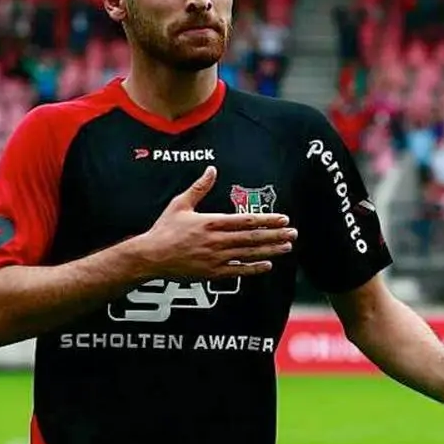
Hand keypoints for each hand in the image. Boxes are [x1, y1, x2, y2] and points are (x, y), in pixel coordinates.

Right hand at [136, 166, 295, 278]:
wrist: (150, 257)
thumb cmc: (164, 230)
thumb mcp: (180, 204)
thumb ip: (199, 188)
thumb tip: (212, 170)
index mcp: (211, 222)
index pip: (246, 221)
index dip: (267, 220)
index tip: (283, 218)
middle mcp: (216, 241)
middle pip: (252, 238)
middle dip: (275, 235)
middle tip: (293, 233)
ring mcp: (215, 258)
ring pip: (249, 254)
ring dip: (270, 250)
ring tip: (286, 247)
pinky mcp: (211, 273)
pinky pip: (237, 271)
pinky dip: (253, 268)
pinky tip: (267, 265)